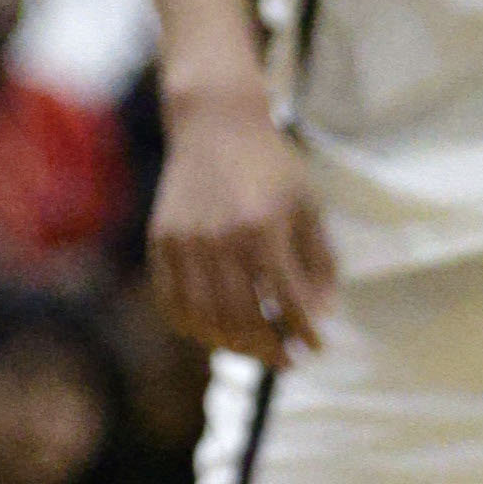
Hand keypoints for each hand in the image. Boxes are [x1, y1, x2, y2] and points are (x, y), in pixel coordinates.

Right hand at [149, 92, 337, 366]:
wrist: (215, 123)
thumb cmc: (270, 164)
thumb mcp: (308, 206)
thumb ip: (319, 262)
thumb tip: (321, 315)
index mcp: (262, 230)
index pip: (288, 302)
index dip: (306, 332)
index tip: (317, 347)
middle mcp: (219, 240)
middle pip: (243, 320)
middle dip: (270, 349)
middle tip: (287, 360)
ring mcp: (185, 242)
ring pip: (205, 319)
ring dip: (232, 345)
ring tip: (254, 349)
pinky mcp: (161, 241)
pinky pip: (173, 302)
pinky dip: (194, 326)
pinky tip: (215, 332)